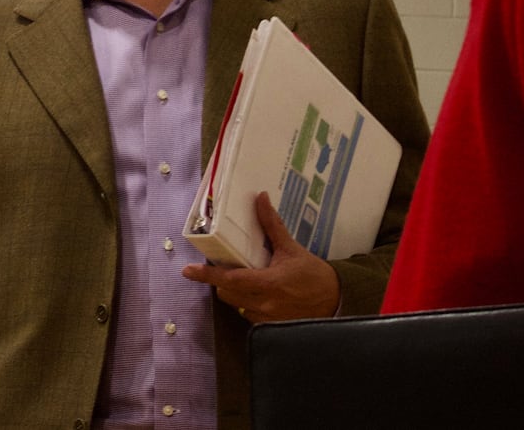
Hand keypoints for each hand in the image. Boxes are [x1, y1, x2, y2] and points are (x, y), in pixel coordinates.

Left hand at [182, 191, 339, 322]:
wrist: (335, 301)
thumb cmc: (313, 274)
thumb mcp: (291, 248)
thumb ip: (272, 225)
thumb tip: (261, 198)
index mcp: (268, 283)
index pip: (230, 280)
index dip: (207, 276)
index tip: (188, 271)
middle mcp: (264, 303)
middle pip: (227, 293)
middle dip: (221, 280)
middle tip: (224, 267)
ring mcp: (266, 317)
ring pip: (236, 303)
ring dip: (234, 290)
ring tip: (246, 278)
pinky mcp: (269, 326)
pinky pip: (247, 312)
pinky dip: (246, 301)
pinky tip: (258, 291)